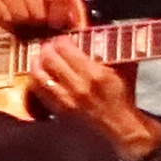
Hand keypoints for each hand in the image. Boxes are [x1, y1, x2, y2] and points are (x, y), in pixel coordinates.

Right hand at [0, 0, 95, 33]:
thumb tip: (71, 19)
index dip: (64, 16)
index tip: (62, 26)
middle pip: (41, 14)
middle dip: (36, 22)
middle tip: (27, 18)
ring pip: (23, 18)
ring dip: (18, 22)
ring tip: (10, 11)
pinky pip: (4, 19)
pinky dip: (3, 21)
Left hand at [22, 38, 160, 155]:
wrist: (122, 128)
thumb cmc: (124, 97)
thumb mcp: (124, 69)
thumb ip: (112, 51)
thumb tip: (102, 33)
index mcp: (95, 74)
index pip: (66, 49)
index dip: (60, 40)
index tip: (61, 38)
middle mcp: (78, 86)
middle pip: (50, 59)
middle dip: (47, 48)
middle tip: (48, 45)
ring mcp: (66, 99)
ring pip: (39, 75)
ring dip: (38, 63)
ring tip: (40, 57)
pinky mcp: (59, 110)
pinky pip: (39, 92)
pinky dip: (36, 80)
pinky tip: (38, 75)